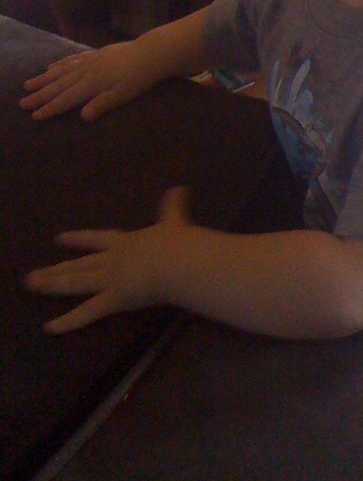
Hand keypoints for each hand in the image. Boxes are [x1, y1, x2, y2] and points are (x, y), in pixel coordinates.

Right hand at [19, 40, 162, 120]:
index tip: (34, 115)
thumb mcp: (123, 95)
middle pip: (58, 85)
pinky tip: (51, 67)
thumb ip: (102, 104)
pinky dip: (59, 64)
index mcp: (92, 84)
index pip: (66, 99)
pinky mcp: (95, 54)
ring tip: (28, 85)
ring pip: (61, 71)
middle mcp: (86, 71)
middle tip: (22, 103)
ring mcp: (89, 60)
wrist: (150, 53)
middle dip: (40, 95)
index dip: (50, 108)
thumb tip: (82, 116)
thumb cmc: (139, 78)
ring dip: (44, 79)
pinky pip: (72, 59)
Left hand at [25, 187, 190, 333]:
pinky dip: (68, 322)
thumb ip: (172, 206)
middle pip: (80, 264)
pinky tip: (49, 328)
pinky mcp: (113, 299)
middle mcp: (112, 260)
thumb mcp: (174, 221)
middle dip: (56, 268)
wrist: (179, 261)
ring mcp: (110, 279)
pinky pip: (88, 313)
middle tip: (32, 274)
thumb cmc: (178, 242)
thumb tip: (180, 188)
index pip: (96, 239)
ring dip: (52, 284)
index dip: (78, 239)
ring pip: (76, 282)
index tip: (58, 239)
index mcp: (125, 242)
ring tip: (30, 284)